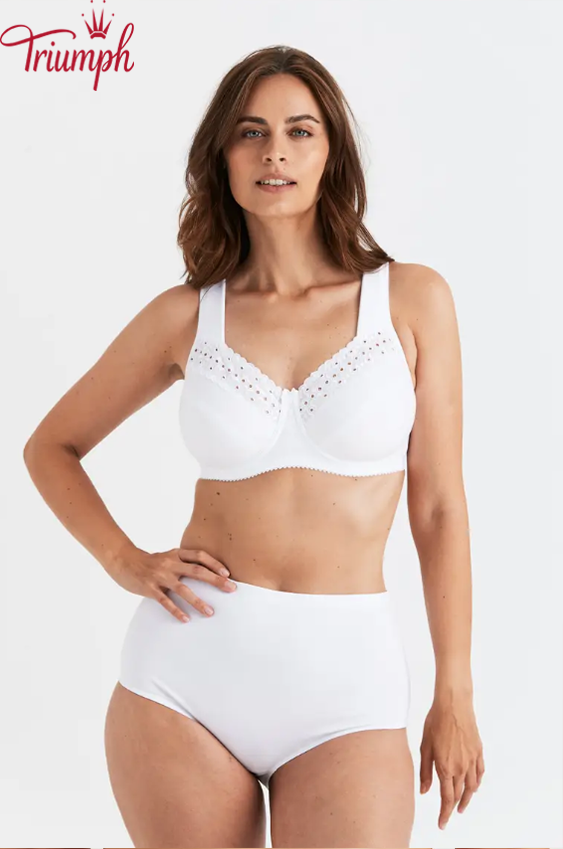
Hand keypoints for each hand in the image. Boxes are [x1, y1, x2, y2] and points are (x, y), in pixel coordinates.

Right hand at [107, 545, 236, 621]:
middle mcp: (170, 563)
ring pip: (183, 589)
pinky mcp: (149, 588)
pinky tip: (186, 619)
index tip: (228, 573)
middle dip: (215, 580)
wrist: (124, 561)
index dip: (214, 563)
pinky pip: (165, 601)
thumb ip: (184, 562)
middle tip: (231, 589)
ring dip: (198, 601)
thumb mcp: (168, 556)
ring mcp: (159, 576)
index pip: (199, 555)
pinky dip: (177, 610)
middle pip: (196, 571)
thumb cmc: (151, 562)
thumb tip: (207, 573)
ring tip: (210, 612)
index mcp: (176, 554)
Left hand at [419, 693, 484, 829]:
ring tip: (461, 805)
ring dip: (467, 798)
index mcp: (446, 767)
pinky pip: (480, 772)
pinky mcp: (478, 751)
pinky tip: (474, 785)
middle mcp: (461, 767)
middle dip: (453, 807)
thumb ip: (425, 771)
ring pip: (472, 786)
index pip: (447, 798)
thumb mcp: (425, 746)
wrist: (454, 703)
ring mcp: (472, 759)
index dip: (444, 813)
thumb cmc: (436, 721)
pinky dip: (477, 782)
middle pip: (459, 794)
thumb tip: (424, 791)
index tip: (442, 824)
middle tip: (448, 815)